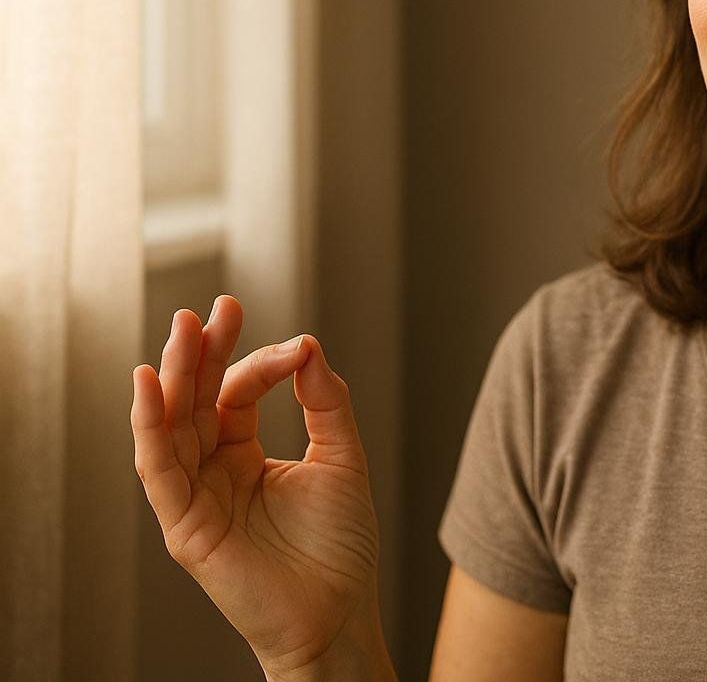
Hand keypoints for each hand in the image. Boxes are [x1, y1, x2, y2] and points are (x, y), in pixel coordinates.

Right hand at [130, 296, 385, 675]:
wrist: (338, 612)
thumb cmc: (340, 545)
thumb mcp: (343, 457)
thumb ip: (325, 401)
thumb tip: (308, 343)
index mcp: (245, 455)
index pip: (236, 394)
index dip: (260, 363)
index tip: (296, 348)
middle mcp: (212, 472)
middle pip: (193, 401)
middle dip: (198, 353)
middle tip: (209, 310)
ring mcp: (194, 498)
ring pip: (170, 426)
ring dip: (171, 377)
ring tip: (180, 331)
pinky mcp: (184, 526)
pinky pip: (158, 470)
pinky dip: (149, 427)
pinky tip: (148, 386)